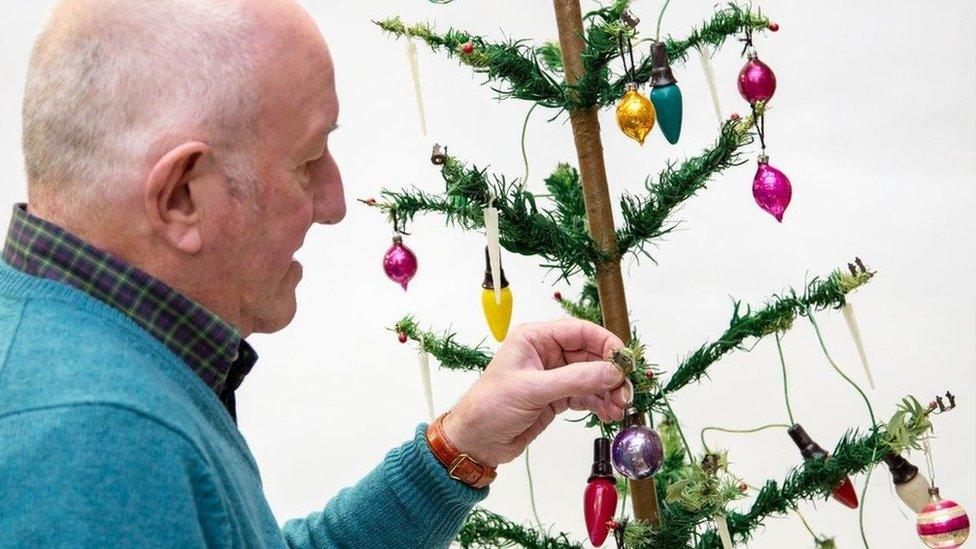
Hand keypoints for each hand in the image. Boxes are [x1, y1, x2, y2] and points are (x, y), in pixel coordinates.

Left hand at [442, 319, 632, 467]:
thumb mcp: (533, 390)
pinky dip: (601, 403)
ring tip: (620, 407)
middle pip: (590, 355)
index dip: (605, 343)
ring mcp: (553, 376)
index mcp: (534, 338)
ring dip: (609, 390)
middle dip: (610, 372)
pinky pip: (586, 395)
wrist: (476, 441)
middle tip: (626, 390)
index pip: (579, 331)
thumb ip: (575, 380)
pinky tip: (610, 413)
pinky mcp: (556, 397)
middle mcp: (545, 353)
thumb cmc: (490, 407)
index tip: (624, 360)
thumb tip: (612, 372)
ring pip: (591, 377)